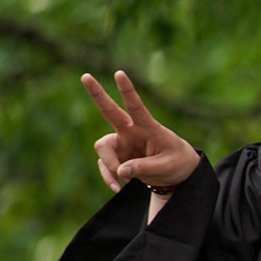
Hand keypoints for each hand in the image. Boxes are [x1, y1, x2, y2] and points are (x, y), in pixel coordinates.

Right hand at [82, 71, 195, 192]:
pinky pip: (105, 165)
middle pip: (109, 110)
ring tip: (125, 182)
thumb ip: (144, 168)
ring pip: (102, 148)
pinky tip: (118, 187)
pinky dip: (110, 177)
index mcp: (148, 127)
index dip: (128, 91)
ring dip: (110, 166)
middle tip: (85, 75)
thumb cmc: (176, 162)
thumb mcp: (166, 167)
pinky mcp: (115, 156)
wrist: (175, 173)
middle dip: (97, 94)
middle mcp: (131, 131)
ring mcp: (121, 142)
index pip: (137, 107)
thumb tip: (121, 171)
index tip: (120, 73)